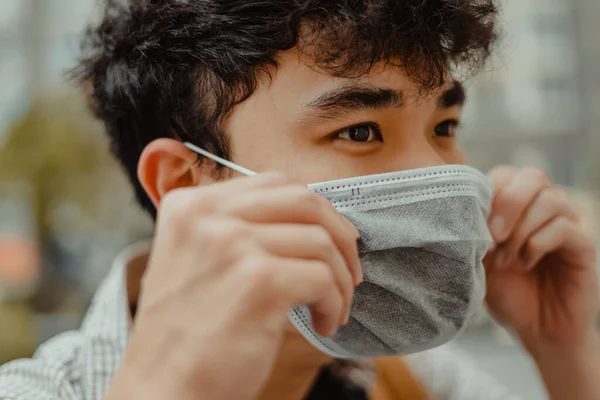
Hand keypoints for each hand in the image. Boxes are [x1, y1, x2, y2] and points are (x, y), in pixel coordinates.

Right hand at [105, 172, 360, 399]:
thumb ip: (237, 227)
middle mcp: (208, 215)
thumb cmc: (189, 332)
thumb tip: (310, 218)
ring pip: (321, 242)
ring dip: (341, 279)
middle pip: (304, 201)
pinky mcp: (259, 281)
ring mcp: (233, 244)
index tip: (330, 240)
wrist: (164, 388)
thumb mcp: (197, 258)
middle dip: (340, 235)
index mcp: (191, 204)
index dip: (314, 210)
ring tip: (331, 309)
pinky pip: (323, 278)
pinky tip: (322, 324)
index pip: (275, 183)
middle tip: (349, 270)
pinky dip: (333, 303)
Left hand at [484, 166, 597, 350]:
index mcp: (519, 203)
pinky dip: (536, 244)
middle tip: (492, 236)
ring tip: (506, 259)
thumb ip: (474, 231)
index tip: (473, 224)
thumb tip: (464, 208)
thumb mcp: (479, 258)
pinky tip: (525, 264)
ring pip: (550, 200)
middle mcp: (546, 206)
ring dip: (521, 230)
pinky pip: (563, 228)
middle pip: (532, 176)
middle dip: (508, 203)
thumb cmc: (506, 290)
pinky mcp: (584, 244)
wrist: (535, 328)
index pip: (506, 174)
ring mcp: (569, 222)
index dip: (489, 192)